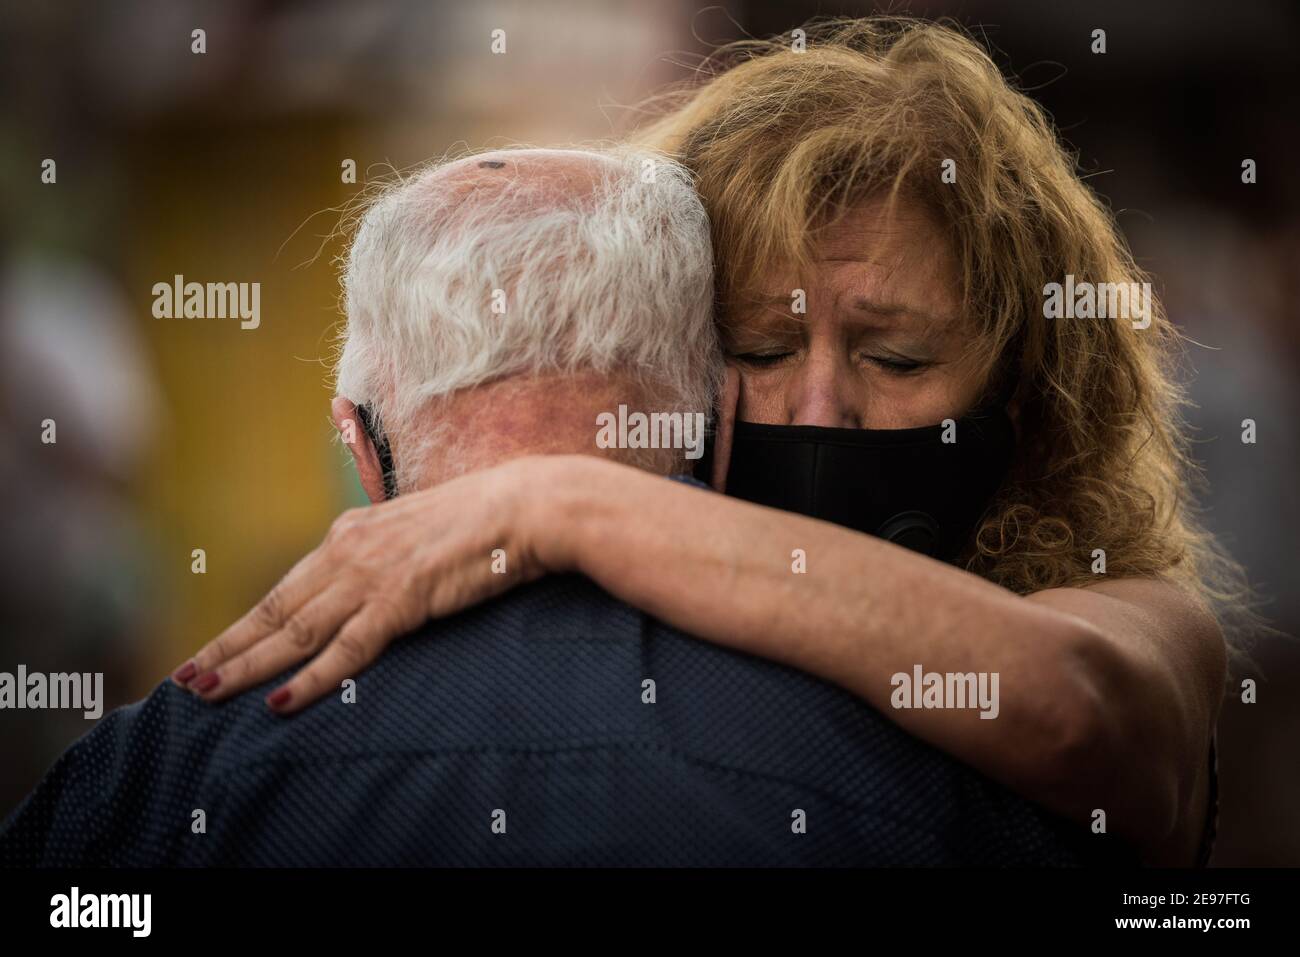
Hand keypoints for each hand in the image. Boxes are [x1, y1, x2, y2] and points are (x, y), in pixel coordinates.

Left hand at [171, 456, 561, 713]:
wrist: (527, 505)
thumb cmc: (486, 518)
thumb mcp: (420, 532)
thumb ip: (390, 556)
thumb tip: (380, 584)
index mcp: (353, 532)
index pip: (287, 588)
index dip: (246, 624)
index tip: (214, 650)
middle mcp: (349, 550)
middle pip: (275, 610)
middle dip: (226, 648)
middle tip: (184, 681)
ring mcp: (372, 574)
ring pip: (295, 631)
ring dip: (246, 665)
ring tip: (206, 693)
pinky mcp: (401, 598)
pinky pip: (346, 648)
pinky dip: (310, 678)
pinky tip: (279, 701)